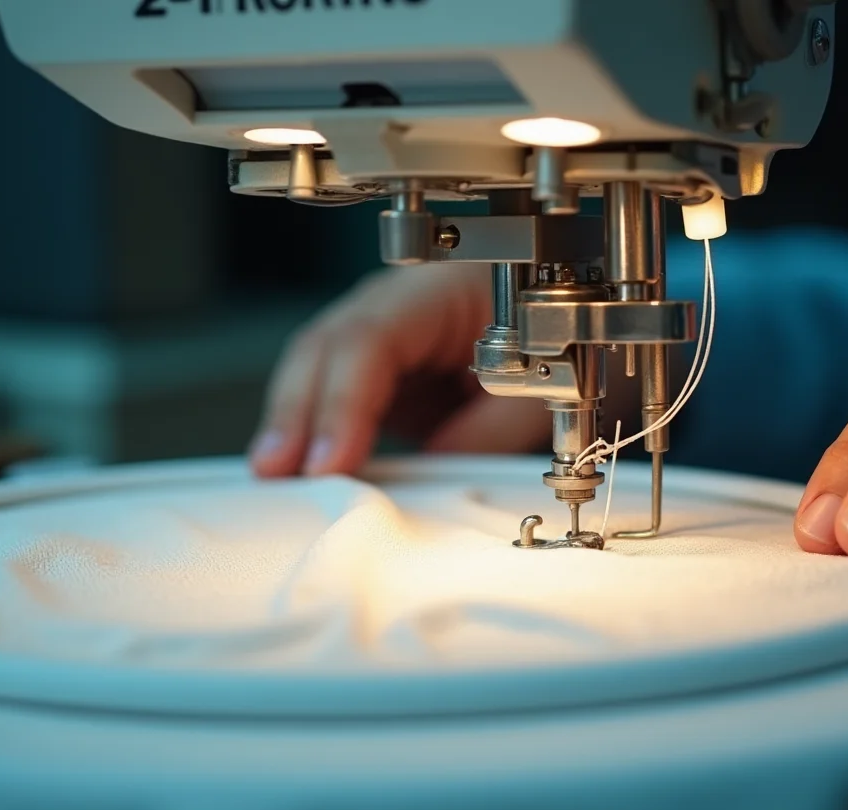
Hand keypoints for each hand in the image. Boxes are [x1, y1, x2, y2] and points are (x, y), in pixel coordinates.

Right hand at [249, 264, 551, 477]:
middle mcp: (399, 304)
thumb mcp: (539, 392)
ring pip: (316, 368)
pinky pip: (332, 393)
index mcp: (441, 290)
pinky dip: (312, 430)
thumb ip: (485, 431)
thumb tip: (425, 480)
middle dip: (296, 410)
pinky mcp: (381, 372)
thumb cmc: (559, 346)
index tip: (331, 458)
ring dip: (293, 422)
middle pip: (325, 346)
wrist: (572, 335)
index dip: (342, 400)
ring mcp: (383, 335)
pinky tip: (298, 467)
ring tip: (274, 476)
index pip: (370, 337)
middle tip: (275, 470)